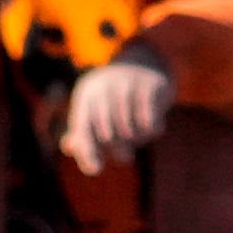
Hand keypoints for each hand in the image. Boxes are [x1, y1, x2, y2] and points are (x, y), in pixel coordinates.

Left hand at [57, 51, 175, 174]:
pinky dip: (153, 130)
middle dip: (117, 150)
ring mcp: (127, 83)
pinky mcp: (150, 85)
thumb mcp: (96, 111)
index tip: (96, 169)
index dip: (87, 151)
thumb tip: (77, 154)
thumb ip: (83, 135)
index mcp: (86, 94)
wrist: (148, 63)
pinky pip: (150, 122)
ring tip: (139, 137)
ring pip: (130, 130)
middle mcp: (104, 86)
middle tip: (125, 155)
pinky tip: (154, 126)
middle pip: (107, 134)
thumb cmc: (117, 98)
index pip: (82, 128)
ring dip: (137, 140)